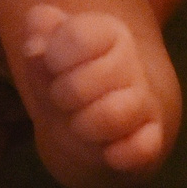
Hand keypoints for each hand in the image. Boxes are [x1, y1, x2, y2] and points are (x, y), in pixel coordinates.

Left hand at [20, 3, 162, 172]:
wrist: (94, 126)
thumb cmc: (66, 81)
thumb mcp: (44, 55)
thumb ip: (36, 34)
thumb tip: (35, 47)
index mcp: (108, 32)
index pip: (77, 36)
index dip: (52, 57)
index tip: (52, 65)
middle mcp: (132, 63)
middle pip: (83, 83)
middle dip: (60, 97)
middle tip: (61, 100)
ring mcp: (145, 102)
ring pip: (112, 115)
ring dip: (82, 126)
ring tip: (78, 125)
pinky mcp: (151, 138)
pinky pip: (139, 149)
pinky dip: (115, 155)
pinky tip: (105, 150)